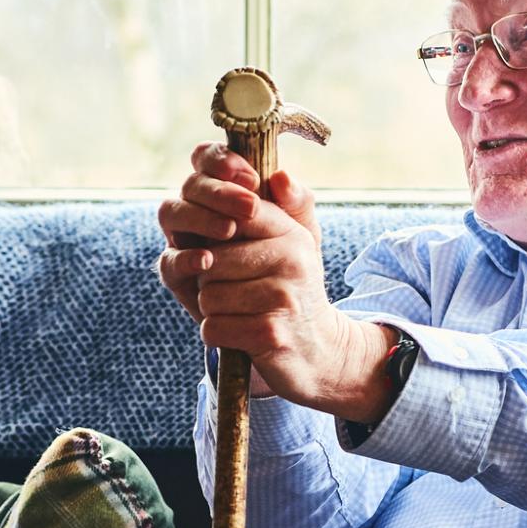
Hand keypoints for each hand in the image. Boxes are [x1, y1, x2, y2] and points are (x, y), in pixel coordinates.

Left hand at [158, 143, 393, 418]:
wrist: (318, 351)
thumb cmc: (290, 290)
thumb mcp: (293, 243)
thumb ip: (283, 205)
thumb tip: (280, 176)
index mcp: (291, 232)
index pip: (238, 211)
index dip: (212, 222)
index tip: (216, 240)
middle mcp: (292, 259)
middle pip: (211, 258)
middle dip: (211, 278)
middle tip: (233, 288)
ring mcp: (283, 297)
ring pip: (208, 294)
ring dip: (214, 308)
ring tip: (240, 311)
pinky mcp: (270, 334)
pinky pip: (213, 326)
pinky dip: (218, 334)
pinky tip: (240, 333)